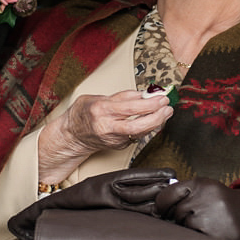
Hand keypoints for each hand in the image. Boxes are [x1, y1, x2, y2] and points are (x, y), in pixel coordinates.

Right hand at [37, 88, 173, 186]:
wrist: (72, 135)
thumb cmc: (83, 113)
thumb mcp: (98, 97)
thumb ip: (121, 96)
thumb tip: (143, 94)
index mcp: (101, 110)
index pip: (130, 107)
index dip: (149, 103)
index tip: (162, 97)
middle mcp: (107, 127)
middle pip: (137, 125)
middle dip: (156, 116)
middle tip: (167, 107)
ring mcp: (113, 139)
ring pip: (140, 132)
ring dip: (156, 122)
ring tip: (166, 112)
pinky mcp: (118, 146)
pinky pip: (137, 136)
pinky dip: (148, 127)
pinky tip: (155, 120)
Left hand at [154, 178, 239, 239]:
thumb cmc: (227, 205)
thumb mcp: (208, 190)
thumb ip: (186, 194)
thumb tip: (156, 207)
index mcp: (201, 184)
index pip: (168, 193)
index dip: (161, 204)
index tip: (161, 211)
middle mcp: (205, 197)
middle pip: (175, 212)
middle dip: (179, 218)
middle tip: (194, 220)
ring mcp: (210, 216)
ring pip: (184, 227)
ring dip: (189, 230)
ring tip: (205, 226)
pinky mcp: (214, 235)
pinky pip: (194, 239)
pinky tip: (210, 235)